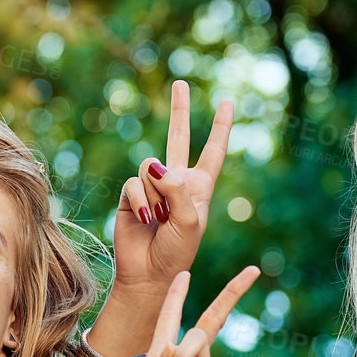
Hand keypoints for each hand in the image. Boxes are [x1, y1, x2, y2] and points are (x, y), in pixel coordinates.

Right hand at [112, 81, 232, 292]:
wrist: (149, 273)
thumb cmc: (176, 251)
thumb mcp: (189, 220)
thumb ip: (177, 188)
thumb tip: (153, 165)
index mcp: (200, 187)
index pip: (214, 150)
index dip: (220, 126)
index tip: (227, 102)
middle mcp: (176, 181)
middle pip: (179, 137)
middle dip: (180, 110)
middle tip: (181, 83)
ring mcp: (152, 186)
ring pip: (151, 167)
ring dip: (155, 195)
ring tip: (158, 219)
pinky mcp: (129, 194)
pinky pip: (133, 184)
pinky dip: (140, 202)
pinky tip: (144, 219)